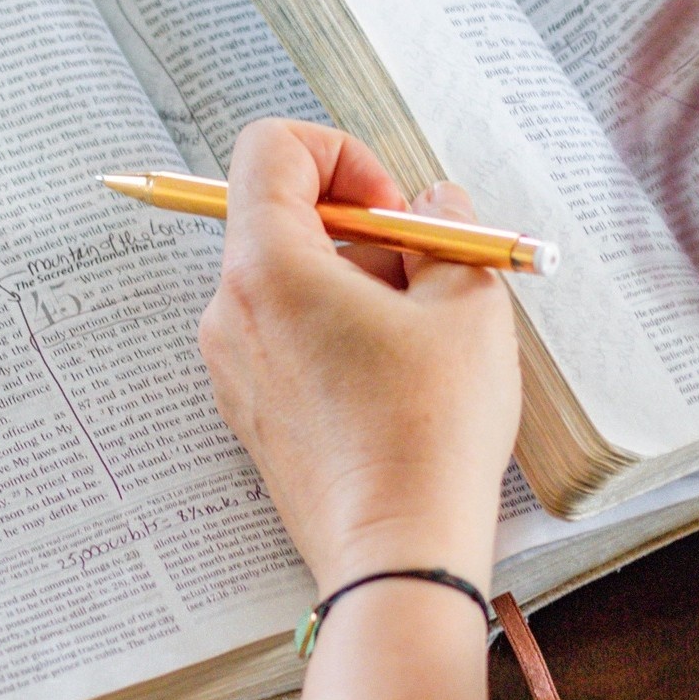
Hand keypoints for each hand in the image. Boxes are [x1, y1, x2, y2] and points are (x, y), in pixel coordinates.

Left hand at [198, 119, 519, 594]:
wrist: (394, 551)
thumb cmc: (430, 430)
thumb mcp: (469, 305)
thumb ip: (446, 231)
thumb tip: (432, 204)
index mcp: (267, 267)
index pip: (270, 149)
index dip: (341, 155)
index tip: (392, 208)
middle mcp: (229, 311)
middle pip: (282, 220)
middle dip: (361, 229)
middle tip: (425, 273)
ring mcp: (231, 365)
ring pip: (288, 282)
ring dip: (354, 283)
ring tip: (419, 336)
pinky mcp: (247, 409)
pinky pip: (284, 337)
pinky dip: (334, 331)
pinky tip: (390, 377)